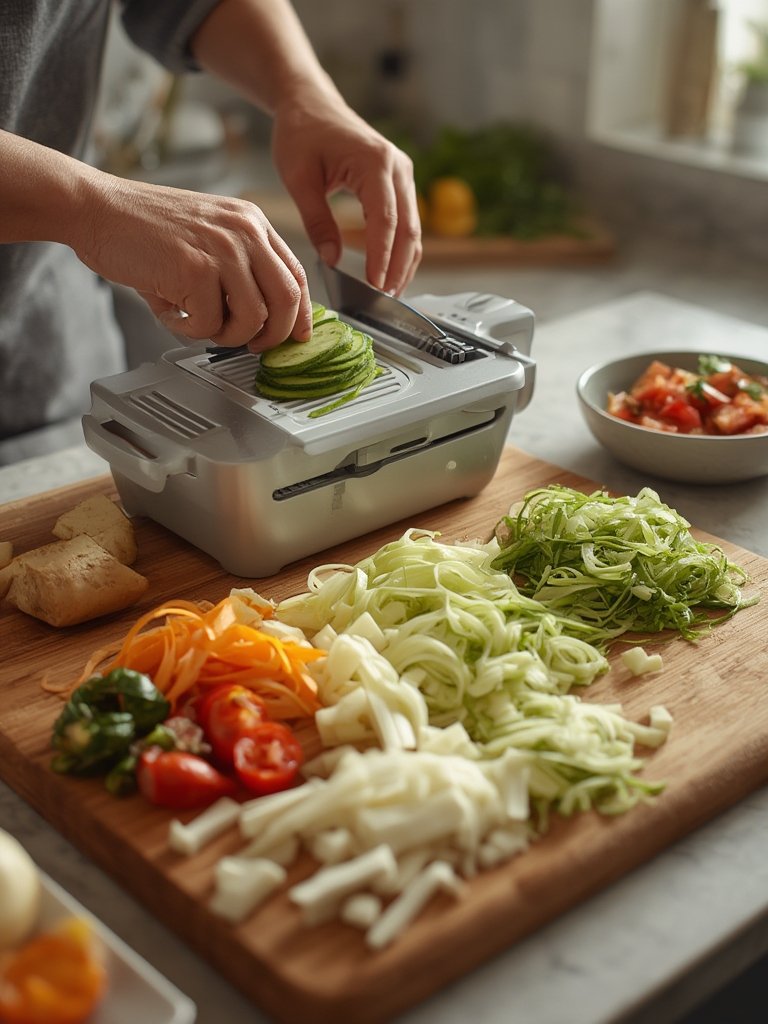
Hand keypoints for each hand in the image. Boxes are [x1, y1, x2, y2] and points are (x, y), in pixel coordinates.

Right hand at [74, 176, 312, 349]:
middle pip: (287, 300)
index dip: (301, 314)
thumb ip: (238, 270)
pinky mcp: (195, 269)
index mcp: (251, 221)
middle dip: (273, 336)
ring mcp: (222, 248)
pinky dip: (189, 329)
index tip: (297, 336)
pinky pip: (210, 323)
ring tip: (200, 323)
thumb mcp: (206, 235)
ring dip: (227, 335)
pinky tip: (171, 311)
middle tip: (253, 346)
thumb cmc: (144, 227)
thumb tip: (262, 322)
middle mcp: (244, 231)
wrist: (97, 208)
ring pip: (253, 318)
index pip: (296, 274)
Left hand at [271, 90, 421, 294]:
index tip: (374, 285)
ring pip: (413, 228)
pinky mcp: (399, 181)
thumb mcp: (299, 178)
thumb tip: (331, 260)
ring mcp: (403, 174)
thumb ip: (317, 220)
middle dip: (398, 267)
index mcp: (374, 162)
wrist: (311, 103)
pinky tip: (390, 270)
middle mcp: (397, 167)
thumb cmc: (301, 133)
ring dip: (404, 262)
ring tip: (389, 291)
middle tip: (384, 298)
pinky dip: (401, 248)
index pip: (385, 220)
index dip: (381, 256)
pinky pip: (407, 220)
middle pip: (408, 228)